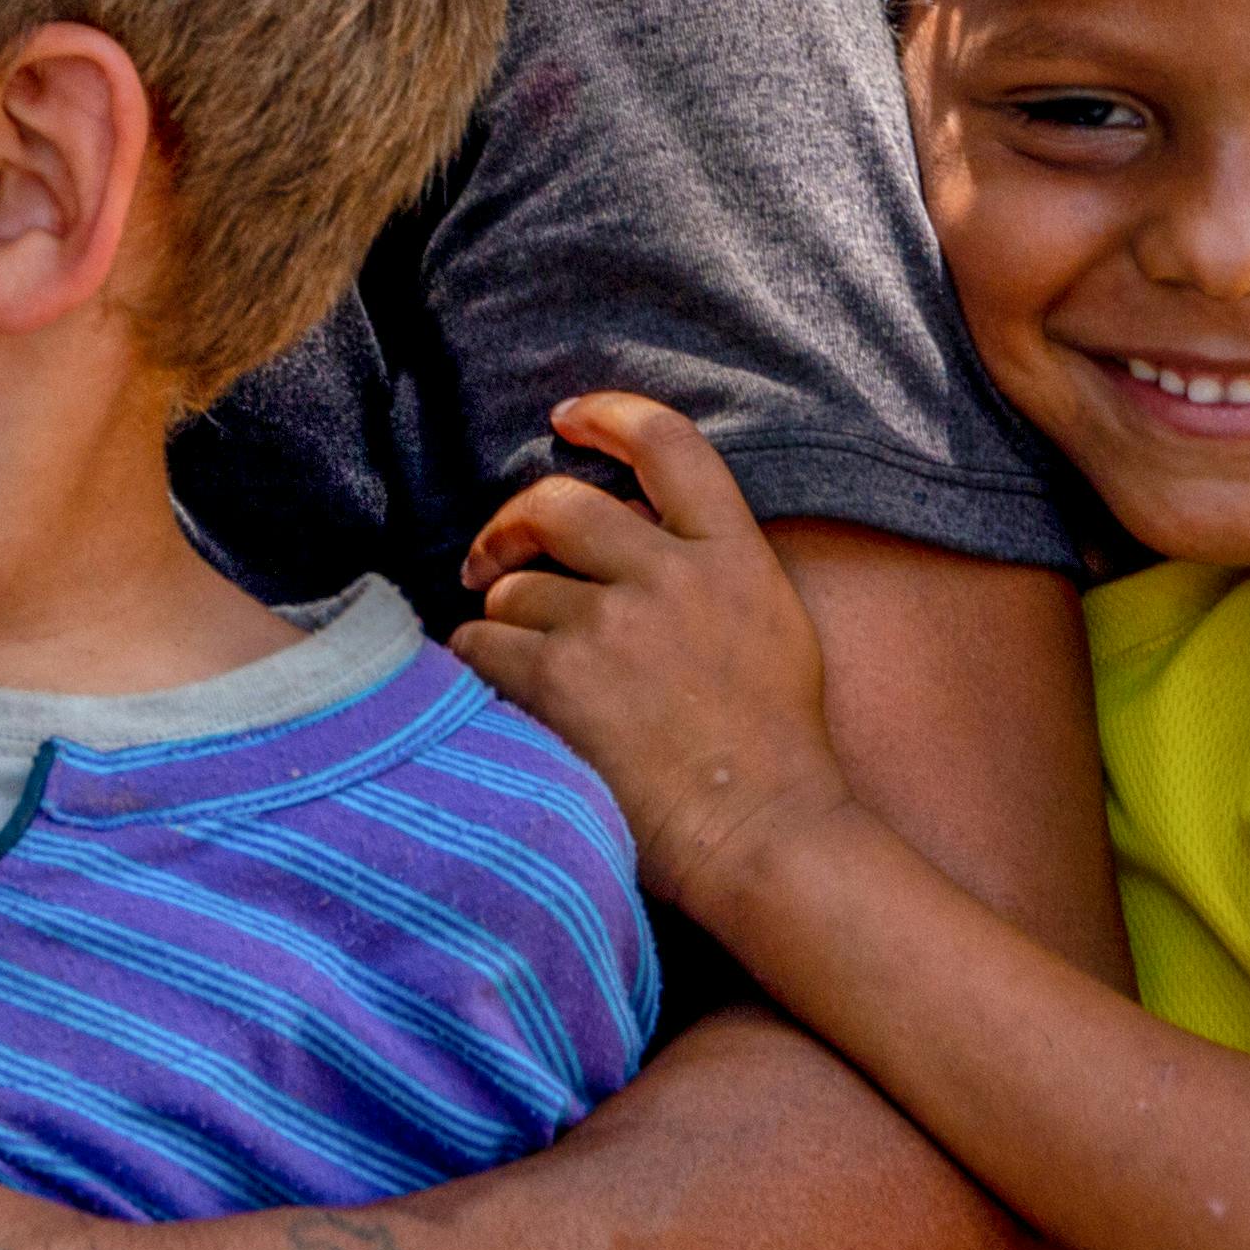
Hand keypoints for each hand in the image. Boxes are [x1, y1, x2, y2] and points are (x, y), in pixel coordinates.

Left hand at [459, 395, 858, 929]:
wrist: (763, 834)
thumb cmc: (773, 748)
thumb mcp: (773, 625)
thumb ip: (710, 567)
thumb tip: (634, 533)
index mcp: (734, 555)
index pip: (670, 444)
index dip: (610, 415)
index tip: (568, 417)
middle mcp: (672, 576)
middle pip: (559, 503)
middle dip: (512, 524)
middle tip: (492, 556)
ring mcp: (613, 627)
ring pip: (513, 589)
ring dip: (503, 620)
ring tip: (521, 665)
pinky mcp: (560, 681)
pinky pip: (481, 645)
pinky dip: (476, 664)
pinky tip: (494, 693)